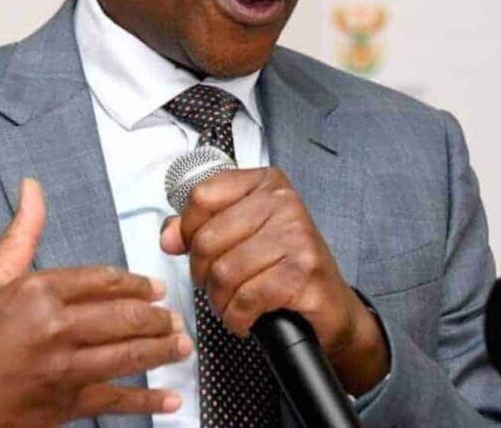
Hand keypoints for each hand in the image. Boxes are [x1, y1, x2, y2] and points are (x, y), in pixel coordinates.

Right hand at [0, 178, 192, 426]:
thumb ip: (21, 234)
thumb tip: (32, 187)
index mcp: (37, 291)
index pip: (103, 280)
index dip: (136, 283)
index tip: (156, 288)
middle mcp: (54, 328)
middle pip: (124, 317)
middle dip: (157, 317)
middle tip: (175, 318)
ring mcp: (61, 369)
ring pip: (127, 355)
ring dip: (161, 350)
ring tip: (181, 345)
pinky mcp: (63, 406)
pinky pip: (114, 400)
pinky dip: (147, 401)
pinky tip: (171, 399)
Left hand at [160, 168, 388, 394]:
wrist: (331, 306)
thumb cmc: (286, 268)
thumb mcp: (243, 236)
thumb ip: (200, 229)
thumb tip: (169, 236)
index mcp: (266, 184)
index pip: (202, 196)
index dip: (188, 230)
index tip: (195, 248)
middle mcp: (284, 203)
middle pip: (208, 238)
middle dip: (203, 273)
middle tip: (219, 285)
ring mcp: (296, 236)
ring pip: (224, 272)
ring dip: (220, 300)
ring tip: (233, 302)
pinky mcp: (302, 273)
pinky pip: (246, 298)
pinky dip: (237, 317)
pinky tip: (246, 317)